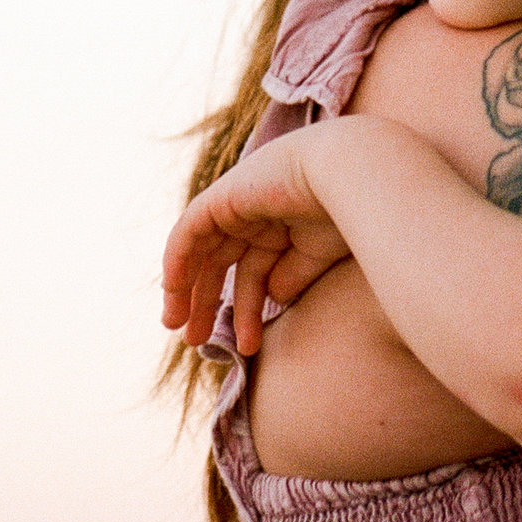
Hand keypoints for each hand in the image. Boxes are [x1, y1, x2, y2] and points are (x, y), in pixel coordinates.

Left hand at [162, 127, 356, 356]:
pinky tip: (174, 293)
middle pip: (222, 261)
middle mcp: (256, 212)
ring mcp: (239, 203)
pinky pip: (189, 231)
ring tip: (188, 336)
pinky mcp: (222, 197)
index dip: (246, 308)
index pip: (254, 269)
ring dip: (189, 291)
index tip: (243, 346)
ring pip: (203, 251)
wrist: (347, 175)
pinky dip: (178, 260)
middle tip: (196, 341)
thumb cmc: (346, 214)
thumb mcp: (316, 254)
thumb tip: (272, 296)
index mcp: (282, 223)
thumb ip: (291, 274)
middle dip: (207, 303)